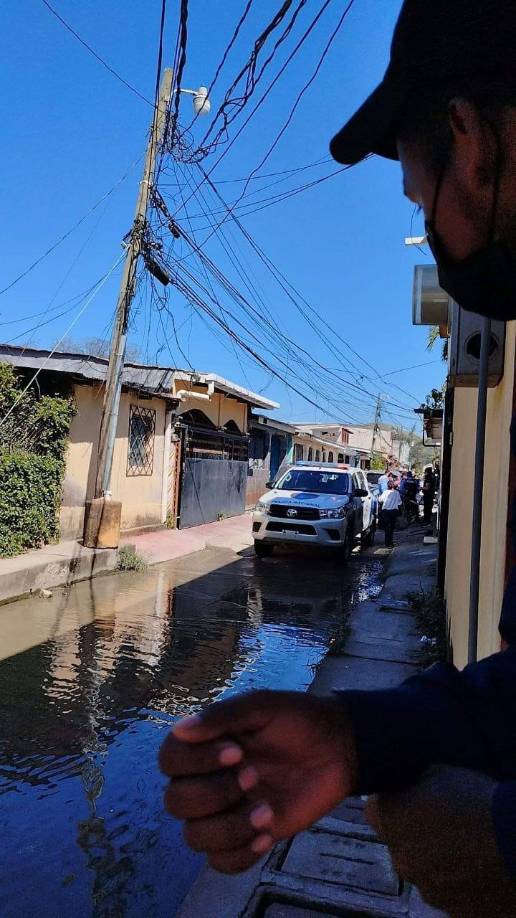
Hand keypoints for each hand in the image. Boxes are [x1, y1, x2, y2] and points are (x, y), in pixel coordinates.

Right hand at [159, 690, 356, 873]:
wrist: (339, 747)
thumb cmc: (298, 720)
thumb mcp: (263, 707)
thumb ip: (222, 716)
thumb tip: (180, 729)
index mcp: (206, 745)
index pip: (169, 760)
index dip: (195, 761)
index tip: (236, 751)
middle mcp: (208, 779)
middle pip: (176, 802)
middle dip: (214, 794)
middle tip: (255, 776)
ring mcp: (226, 811)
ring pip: (195, 837)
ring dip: (228, 827)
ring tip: (267, 812)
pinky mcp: (247, 836)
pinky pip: (221, 862)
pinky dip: (240, 854)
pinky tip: (268, 833)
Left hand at [366, 765, 515, 917]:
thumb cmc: (476, 801)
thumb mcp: (438, 772)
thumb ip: (412, 783)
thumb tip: (406, 786)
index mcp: (391, 822)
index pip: (374, 810)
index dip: (391, 802)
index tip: (408, 797)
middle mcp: (400, 859)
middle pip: (398, 842)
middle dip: (413, 832)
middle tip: (442, 820)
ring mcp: (426, 889)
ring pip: (421, 868)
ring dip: (434, 858)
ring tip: (464, 845)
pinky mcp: (451, 910)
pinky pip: (446, 889)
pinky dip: (455, 880)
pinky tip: (475, 865)